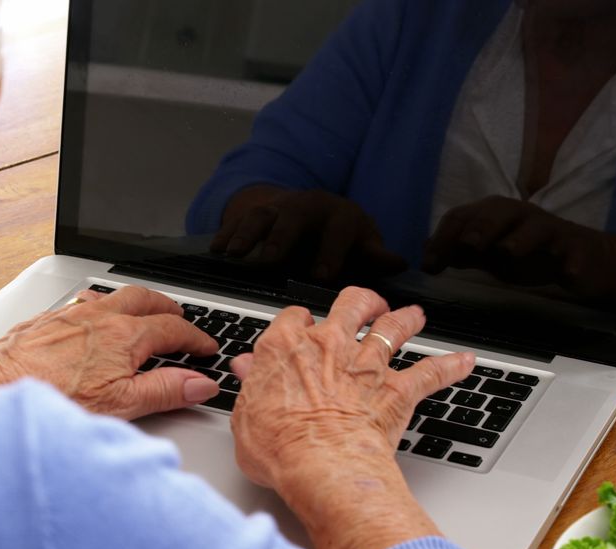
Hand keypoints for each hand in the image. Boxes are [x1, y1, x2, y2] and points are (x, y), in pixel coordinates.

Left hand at [0, 286, 220, 419]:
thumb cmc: (51, 398)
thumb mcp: (120, 404)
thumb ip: (165, 390)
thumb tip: (199, 383)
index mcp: (124, 336)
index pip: (173, 329)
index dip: (196, 339)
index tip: (206, 348)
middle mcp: (100, 317)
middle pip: (146, 299)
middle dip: (169, 308)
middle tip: (182, 321)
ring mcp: (72, 314)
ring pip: (114, 296)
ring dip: (136, 302)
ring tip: (145, 313)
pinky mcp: (49, 319)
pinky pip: (84, 302)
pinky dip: (102, 305)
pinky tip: (95, 316)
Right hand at [210, 186, 405, 280]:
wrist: (313, 209)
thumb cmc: (342, 236)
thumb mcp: (363, 243)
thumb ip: (375, 256)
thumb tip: (399, 262)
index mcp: (340, 215)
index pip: (338, 230)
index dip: (332, 252)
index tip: (323, 275)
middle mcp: (309, 205)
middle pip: (294, 217)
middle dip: (281, 237)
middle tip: (269, 261)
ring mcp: (280, 206)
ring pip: (263, 214)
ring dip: (247, 233)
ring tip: (233, 254)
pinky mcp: (257, 210)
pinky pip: (239, 218)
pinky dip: (227, 232)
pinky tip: (217, 250)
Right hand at [228, 287, 474, 548]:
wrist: (322, 465)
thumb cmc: (280, 446)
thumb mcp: (245, 416)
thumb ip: (250, 385)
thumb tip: (245, 369)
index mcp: (286, 347)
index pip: (293, 316)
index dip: (299, 321)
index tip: (300, 328)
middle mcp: (329, 345)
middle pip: (350, 304)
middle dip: (360, 301)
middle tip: (366, 305)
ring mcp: (366, 364)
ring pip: (392, 327)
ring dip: (406, 319)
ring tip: (413, 316)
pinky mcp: (396, 390)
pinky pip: (431, 372)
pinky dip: (450, 366)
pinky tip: (464, 361)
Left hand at [423, 196, 615, 299]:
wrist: (580, 257)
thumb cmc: (529, 253)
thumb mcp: (489, 254)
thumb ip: (461, 252)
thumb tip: (426, 250)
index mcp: (494, 215)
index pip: (462, 217)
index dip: (444, 238)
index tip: (430, 265)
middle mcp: (519, 215)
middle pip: (496, 213)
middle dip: (480, 228)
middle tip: (468, 247)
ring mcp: (548, 230)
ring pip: (534, 227)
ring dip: (520, 238)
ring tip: (507, 251)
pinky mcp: (573, 248)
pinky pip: (572, 253)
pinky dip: (569, 261)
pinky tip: (566, 272)